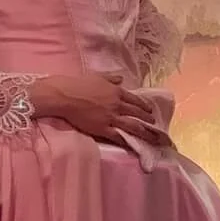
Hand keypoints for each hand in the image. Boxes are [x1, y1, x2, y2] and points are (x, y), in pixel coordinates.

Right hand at [32, 72, 161, 142]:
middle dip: (147, 118)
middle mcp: (117, 104)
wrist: (65, 95)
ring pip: (132, 126)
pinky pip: (118, 136)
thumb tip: (121, 78)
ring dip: (143, 131)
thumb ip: (110, 78)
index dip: (144, 105)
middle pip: (136, 113)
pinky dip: (126, 140)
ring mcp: (111, 118)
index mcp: (116, 91)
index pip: (134, 99)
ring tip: (151, 135)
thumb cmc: (78, 83)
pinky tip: (132, 144)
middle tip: (154, 123)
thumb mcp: (97, 76)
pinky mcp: (102, 129)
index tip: (150, 109)